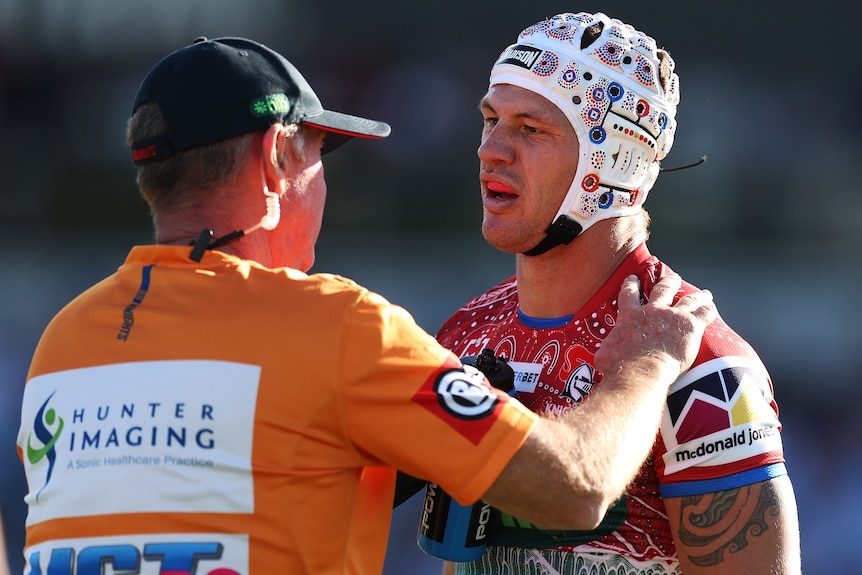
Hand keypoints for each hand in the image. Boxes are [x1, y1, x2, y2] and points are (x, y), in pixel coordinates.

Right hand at [595, 273, 716, 378]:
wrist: (643, 370)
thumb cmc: (620, 366)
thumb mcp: (603, 356)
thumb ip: (605, 351)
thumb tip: (601, 357)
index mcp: (630, 316)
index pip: (629, 294)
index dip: (632, 284)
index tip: (634, 278)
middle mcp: (653, 311)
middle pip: (663, 289)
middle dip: (668, 281)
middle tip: (673, 277)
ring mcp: (674, 316)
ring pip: (689, 299)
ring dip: (696, 294)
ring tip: (703, 293)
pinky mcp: (691, 326)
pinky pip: (704, 314)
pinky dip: (709, 309)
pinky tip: (711, 307)